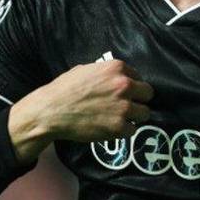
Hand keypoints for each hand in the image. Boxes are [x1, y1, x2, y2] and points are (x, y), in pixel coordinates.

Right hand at [8, 60, 153, 163]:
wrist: (52, 111)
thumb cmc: (64, 88)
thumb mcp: (85, 70)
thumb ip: (105, 73)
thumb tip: (114, 77)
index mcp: (117, 68)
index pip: (138, 77)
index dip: (131, 86)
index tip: (123, 93)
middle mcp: (124, 85)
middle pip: (148, 94)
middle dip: (138, 100)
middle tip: (126, 106)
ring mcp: (124, 107)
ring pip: (145, 113)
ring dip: (134, 116)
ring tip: (119, 118)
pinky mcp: (119, 127)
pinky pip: (132, 130)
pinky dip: (123, 131)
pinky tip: (111, 128)